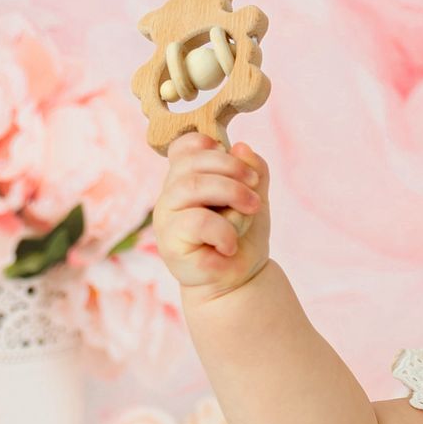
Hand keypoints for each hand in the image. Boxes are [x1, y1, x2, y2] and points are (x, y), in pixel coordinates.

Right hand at [151, 132, 270, 304]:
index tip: (235, 156)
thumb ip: (253, 171)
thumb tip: (242, 148)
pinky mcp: (170, 245)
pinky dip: (225, 231)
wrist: (242, 279)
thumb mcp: (255, 196)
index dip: (204, 144)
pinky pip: (198, 222)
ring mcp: (166, 220)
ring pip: (192, 186)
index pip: (181, 149)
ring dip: (232, 193)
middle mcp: (170, 197)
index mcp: (186, 180)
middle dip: (232, 170)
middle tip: (256, 191)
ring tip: (252, 210)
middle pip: (192, 164)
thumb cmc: (243, 234)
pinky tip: (230, 246)